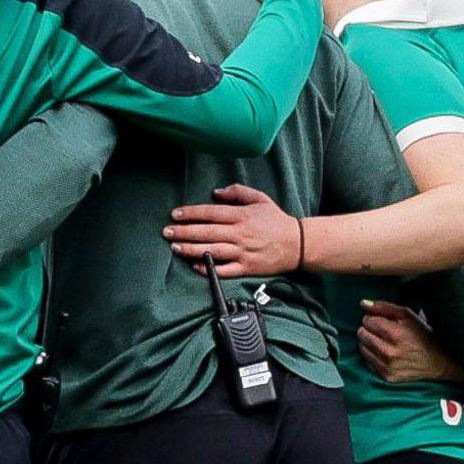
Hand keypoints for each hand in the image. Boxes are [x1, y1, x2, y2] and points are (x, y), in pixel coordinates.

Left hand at [165, 185, 302, 275]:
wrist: (297, 244)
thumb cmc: (277, 221)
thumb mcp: (260, 199)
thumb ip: (237, 192)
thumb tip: (216, 192)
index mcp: (242, 216)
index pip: (211, 213)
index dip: (191, 213)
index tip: (175, 214)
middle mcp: (240, 234)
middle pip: (207, 232)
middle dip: (184, 232)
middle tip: (167, 232)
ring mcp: (243, 252)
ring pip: (212, 251)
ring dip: (191, 249)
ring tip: (175, 247)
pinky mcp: (246, 267)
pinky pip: (224, 270)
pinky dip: (209, 268)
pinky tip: (195, 265)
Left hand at [356, 300, 459, 384]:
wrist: (437, 362)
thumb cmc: (422, 335)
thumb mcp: (407, 316)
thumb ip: (384, 307)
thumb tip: (363, 303)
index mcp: (396, 334)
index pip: (368, 321)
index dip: (373, 319)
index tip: (382, 322)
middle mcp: (390, 352)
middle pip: (362, 334)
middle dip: (369, 329)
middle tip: (382, 331)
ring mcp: (387, 366)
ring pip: (362, 347)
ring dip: (369, 342)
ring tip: (384, 342)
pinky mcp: (387, 376)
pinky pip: (367, 361)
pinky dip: (373, 355)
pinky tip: (385, 353)